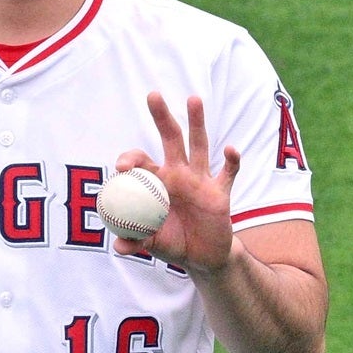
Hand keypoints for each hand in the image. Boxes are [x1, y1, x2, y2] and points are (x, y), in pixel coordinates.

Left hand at [113, 91, 240, 273]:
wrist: (201, 256)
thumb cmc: (171, 242)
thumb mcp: (152, 244)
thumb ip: (136, 242)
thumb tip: (119, 247)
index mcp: (156, 182)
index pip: (141, 161)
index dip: (131, 159)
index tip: (122, 167)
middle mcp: (178, 173)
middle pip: (170, 138)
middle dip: (162, 117)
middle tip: (153, 95)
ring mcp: (200, 179)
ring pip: (199, 145)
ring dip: (197, 123)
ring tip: (193, 99)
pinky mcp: (220, 192)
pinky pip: (228, 173)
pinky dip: (232, 161)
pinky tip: (230, 149)